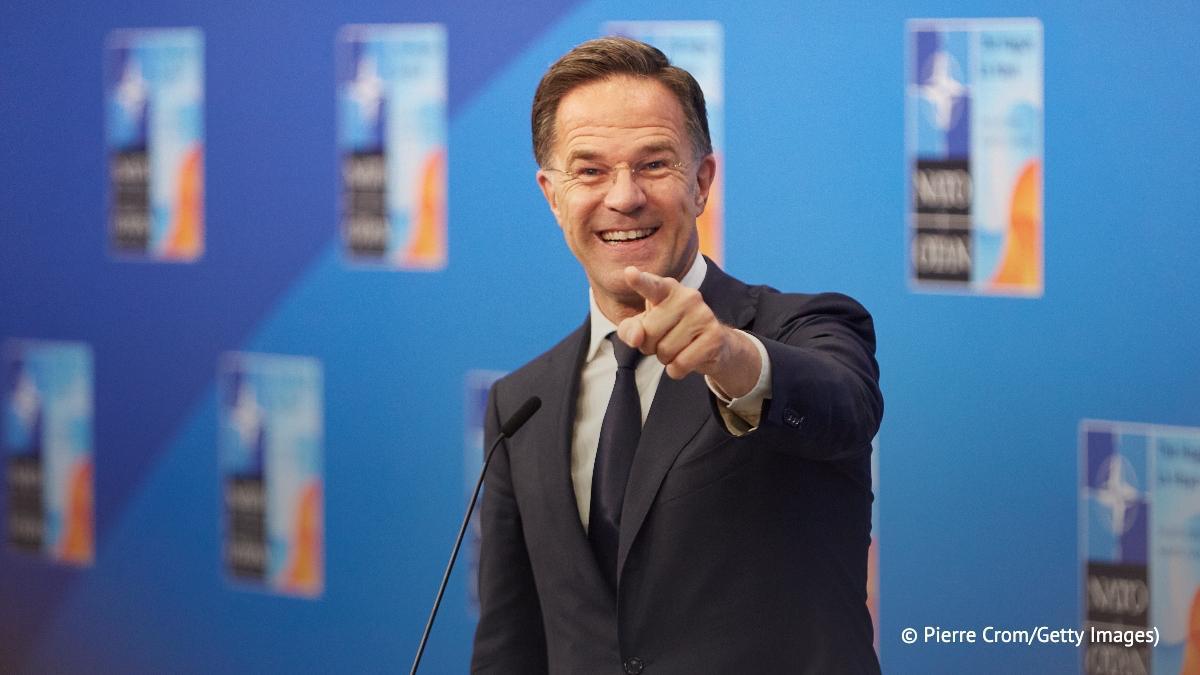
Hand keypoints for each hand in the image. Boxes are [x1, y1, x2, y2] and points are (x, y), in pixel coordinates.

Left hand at [616, 266, 760, 396]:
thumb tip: (637, 338)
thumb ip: (630, 329)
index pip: (651, 285)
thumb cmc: (670, 331)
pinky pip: (680, 364)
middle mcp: (687, 296)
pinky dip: (677, 370)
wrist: (713, 344)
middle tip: (664, 340)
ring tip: (678, 348)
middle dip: (650, 346)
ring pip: (665, 351)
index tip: (629, 273)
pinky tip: (686, 360)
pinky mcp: (714, 336)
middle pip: (649, 333)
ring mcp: (703, 315)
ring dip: (665, 359)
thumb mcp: (645, 327)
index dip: (640, 281)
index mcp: (667, 289)